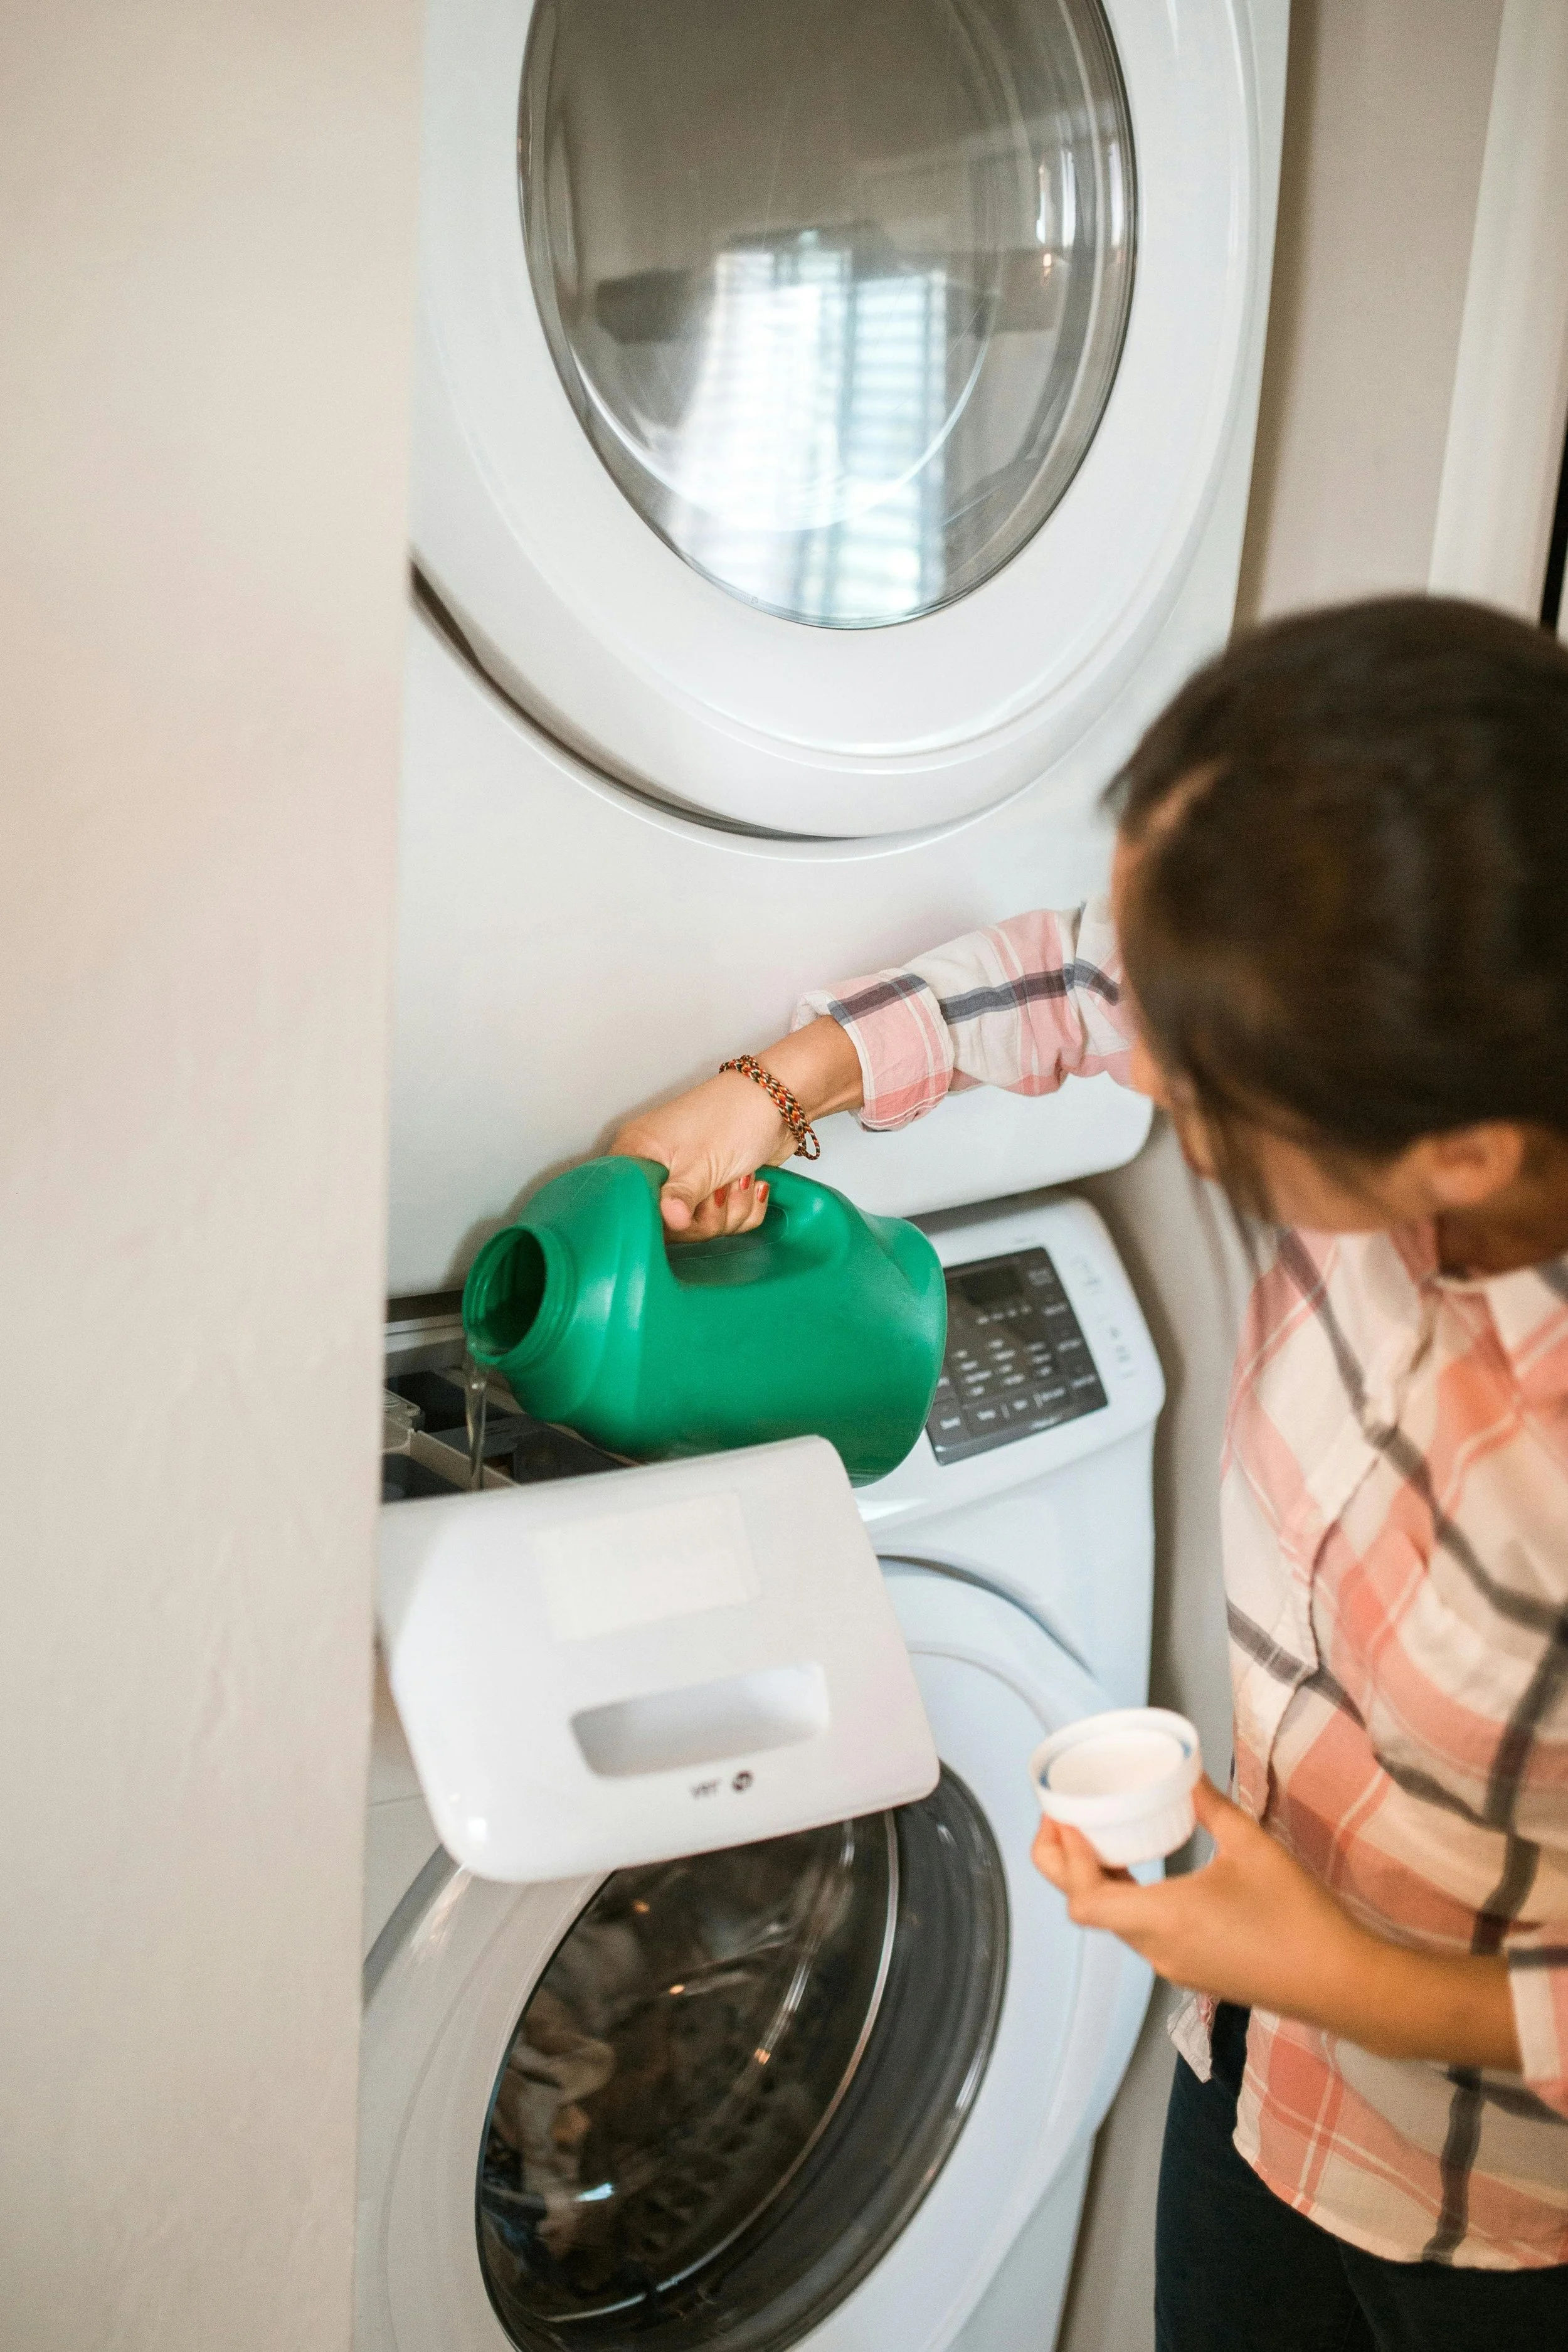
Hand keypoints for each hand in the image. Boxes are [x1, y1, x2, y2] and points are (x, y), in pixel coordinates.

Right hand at [609, 1018, 862, 1239]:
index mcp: (639, 1153)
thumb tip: (670, 1222)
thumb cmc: (735, 1114)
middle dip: (707, 1216)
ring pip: (703, 1226)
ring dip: (733, 1209)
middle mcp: (660, 1168)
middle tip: (721, 1189)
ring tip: (741, 1178)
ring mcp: (690, 1179)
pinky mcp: (717, 1188)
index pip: (631, 1206)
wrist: (783, 1101)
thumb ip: (679, 1197)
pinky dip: (746, 1207)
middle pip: (671, 1225)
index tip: (683, 1214)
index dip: (659, 1218)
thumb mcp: (701, 1162)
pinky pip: (727, 1222)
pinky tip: (753, 1181)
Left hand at [1032, 1777, 1520, 2070]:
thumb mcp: (1252, 1845)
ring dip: (1096, 1882)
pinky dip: (1126, 1900)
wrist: (1342, 1983)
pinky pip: (1142, 1934)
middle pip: (1088, 1912)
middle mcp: (1158, 1950)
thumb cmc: (1296, 1914)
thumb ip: (1209, 1806)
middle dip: (1065, 1866)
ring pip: (1115, 1924)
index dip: (1064, 1857)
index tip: (1063, 1816)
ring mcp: (1175, 1967)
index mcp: (1163, 1919)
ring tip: (1099, 1836)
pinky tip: (1142, 1871)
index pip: (1082, 1899)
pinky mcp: (1195, 1973)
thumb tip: (1183, 1770)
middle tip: (1064, 1820)